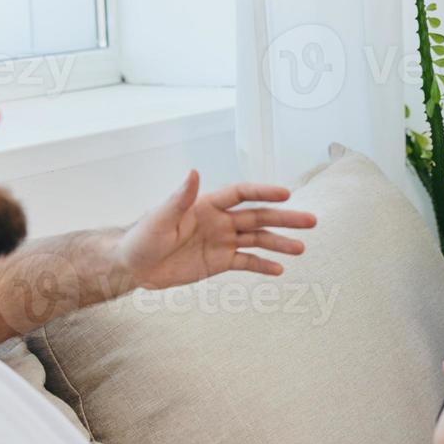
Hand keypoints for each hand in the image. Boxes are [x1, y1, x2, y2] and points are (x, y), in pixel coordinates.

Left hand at [113, 171, 316, 290]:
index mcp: (207, 205)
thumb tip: (194, 172)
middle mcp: (219, 221)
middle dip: (285, 218)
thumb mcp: (160, 218)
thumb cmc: (142, 237)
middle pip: (258, 216)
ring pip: (257, 240)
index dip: (263, 193)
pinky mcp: (218, 262)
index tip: (286, 195)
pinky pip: (246, 262)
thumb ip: (180, 198)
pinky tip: (279, 270)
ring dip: (279, 243)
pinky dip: (262, 266)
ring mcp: (221, 242)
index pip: (242, 195)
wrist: (133, 266)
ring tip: (301, 248)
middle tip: (310, 221)